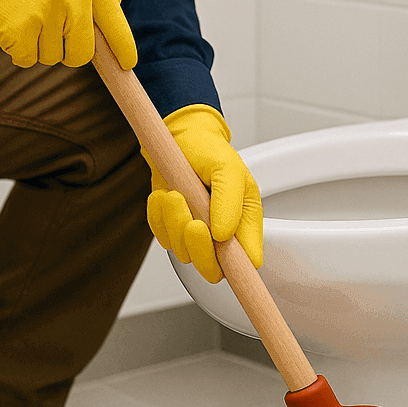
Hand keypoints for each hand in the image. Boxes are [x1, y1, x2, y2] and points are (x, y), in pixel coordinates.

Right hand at [0, 0, 137, 68]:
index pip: (114, 18)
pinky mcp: (21, 30)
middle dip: (70, 52)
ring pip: (54, 57)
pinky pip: (28, 59)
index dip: (121, 46)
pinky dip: (17, 49)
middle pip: (83, 50)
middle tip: (51, 38)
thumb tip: (110, 12)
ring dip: (38, 46)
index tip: (125, 64)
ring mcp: (47, 13)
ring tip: (22, 15)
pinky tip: (8, 24)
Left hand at [144, 105, 261, 282]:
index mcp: (246, 220)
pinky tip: (164, 196)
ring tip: (175, 194)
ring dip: (175, 224)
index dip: (238, 267)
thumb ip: (230, 202)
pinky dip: (159, 218)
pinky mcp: (174, 229)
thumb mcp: (226, 167)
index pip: (248, 261)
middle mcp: (223, 233)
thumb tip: (224, 236)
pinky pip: (163, 238)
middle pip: (214, 269)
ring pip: (184, 253)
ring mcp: (197, 234)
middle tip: (192, 222)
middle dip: (198, 247)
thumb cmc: (207, 150)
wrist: (178, 137)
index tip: (220, 251)